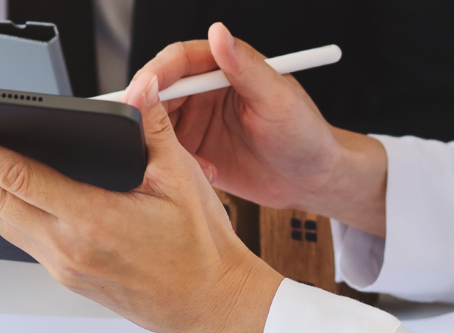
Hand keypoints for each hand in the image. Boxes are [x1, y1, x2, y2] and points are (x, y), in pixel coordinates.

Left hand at [0, 76, 284, 332]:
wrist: (211, 305)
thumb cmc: (201, 252)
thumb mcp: (182, 178)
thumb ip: (152, 129)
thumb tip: (138, 91)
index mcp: (90, 220)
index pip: (14, 178)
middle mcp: (65, 247)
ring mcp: (60, 265)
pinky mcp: (64, 274)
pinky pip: (13, 236)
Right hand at [133, 23, 386, 235]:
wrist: (313, 180)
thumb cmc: (306, 134)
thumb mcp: (277, 98)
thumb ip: (245, 66)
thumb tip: (219, 32)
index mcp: (224, 68)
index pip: (178, 60)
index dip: (155, 73)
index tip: (141, 89)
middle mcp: (205, 92)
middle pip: (158, 92)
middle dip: (145, 109)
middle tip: (140, 129)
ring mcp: (198, 123)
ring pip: (157, 125)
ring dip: (160, 141)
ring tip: (181, 157)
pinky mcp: (195, 153)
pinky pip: (169, 156)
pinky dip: (176, 165)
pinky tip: (205, 173)